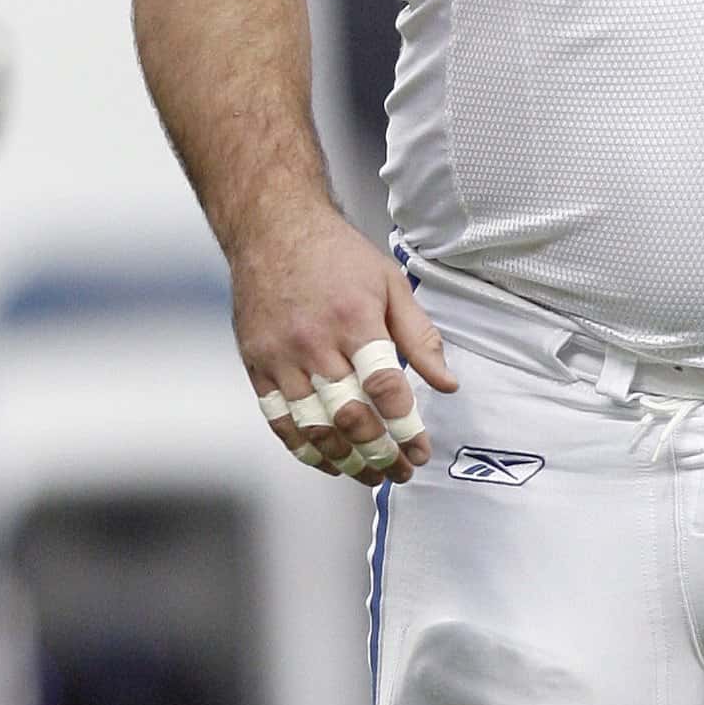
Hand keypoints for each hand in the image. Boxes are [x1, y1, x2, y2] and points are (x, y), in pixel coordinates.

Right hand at [231, 202, 456, 484]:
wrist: (271, 229)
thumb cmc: (336, 254)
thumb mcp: (390, 283)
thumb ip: (420, 336)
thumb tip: (447, 384)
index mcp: (354, 319)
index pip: (385, 388)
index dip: (406, 428)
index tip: (421, 449)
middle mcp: (314, 342)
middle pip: (350, 416)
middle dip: (381, 453)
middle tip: (402, 470)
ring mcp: (280, 357)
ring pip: (314, 427)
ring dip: (346, 461)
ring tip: (371, 476)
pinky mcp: (256, 365)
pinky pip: (279, 421)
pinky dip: (305, 449)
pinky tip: (329, 463)